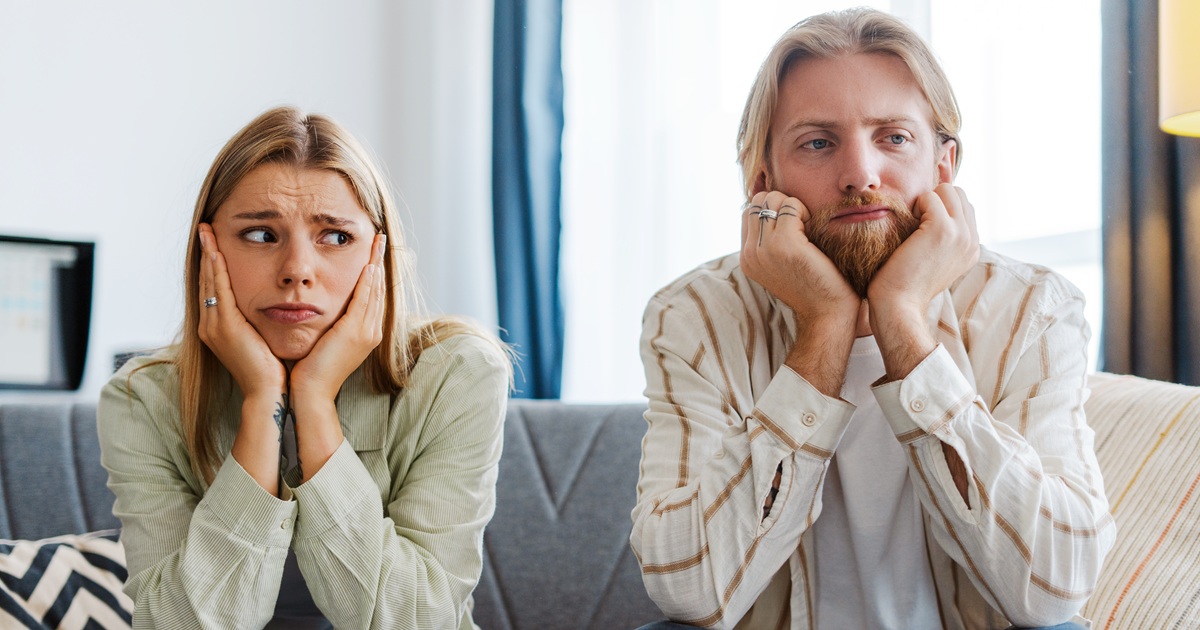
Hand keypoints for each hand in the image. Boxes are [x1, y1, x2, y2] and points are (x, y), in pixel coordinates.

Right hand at [197, 224, 286, 398]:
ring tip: (207, 231)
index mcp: (217, 328)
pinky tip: (217, 252)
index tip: (213, 241)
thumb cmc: (272, 368)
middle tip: (205, 227)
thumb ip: (257, 320)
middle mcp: (209, 325)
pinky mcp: (225, 327)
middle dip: (206, 253)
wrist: (268, 393)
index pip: (213, 288)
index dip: (211, 264)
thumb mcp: (260, 338)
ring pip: (209, 281)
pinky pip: (219, 291)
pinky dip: (217, 270)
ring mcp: (214, 326)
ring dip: (208, 254)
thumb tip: (269, 304)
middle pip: (206, 280)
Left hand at [289, 233, 387, 404]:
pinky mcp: (355, 332)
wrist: (311, 394)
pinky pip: (365, 300)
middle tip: (380, 239)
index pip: (373, 296)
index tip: (373, 252)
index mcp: (365, 333)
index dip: (375, 272)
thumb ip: (328, 324)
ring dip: (376, 264)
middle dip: (380, 262)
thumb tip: (320, 307)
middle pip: (380, 289)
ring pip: (375, 290)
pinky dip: (368, 281)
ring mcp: (366, 332)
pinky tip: (368, 265)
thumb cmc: (310, 370)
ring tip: (377, 242)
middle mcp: (371, 331)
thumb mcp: (323, 341)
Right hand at [739, 190, 858, 324]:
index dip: (773, 210)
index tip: (793, 228)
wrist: (828, 313)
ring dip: (793, 206)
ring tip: (807, 228)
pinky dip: (806, 211)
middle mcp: (749, 253)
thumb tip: (772, 204)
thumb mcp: (782, 262)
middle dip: (782, 204)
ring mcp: (764, 249)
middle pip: (758, 201)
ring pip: (772, 199)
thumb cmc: (813, 286)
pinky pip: (791, 206)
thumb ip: (770, 239)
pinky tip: (815, 231)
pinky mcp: (784, 244)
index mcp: (746, 258)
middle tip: (801, 225)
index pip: (749, 212)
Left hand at [867, 184, 978, 314]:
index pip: (965, 206)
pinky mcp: (944, 229)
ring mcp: (962, 234)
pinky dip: (915, 206)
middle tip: (916, 226)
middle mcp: (972, 241)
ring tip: (913, 228)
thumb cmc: (903, 282)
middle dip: (935, 201)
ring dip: (925, 202)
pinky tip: (909, 231)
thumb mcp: (930, 255)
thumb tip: (936, 198)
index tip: (921, 225)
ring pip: (948, 190)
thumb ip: (940, 231)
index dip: (940, 207)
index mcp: (972, 248)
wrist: (897, 305)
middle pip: (959, 194)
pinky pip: (930, 196)